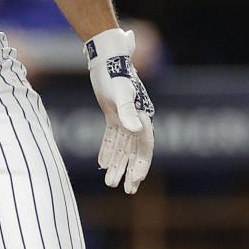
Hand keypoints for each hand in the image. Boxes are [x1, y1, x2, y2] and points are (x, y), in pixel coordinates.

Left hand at [85, 28, 154, 194]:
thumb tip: (135, 130)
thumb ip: (127, 112)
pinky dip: (108, 150)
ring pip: (122, 147)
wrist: (106, 58)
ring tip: (110, 183)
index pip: (145, 147)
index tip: (136, 181)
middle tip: (126, 190)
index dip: (141, 164)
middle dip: (131, 171)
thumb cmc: (114, 75)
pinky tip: (103, 164)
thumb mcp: (119, 94)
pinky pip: (112, 137)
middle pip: (135, 151)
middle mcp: (136, 119)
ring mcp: (125, 117)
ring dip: (117, 164)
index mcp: (142, 117)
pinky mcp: (113, 113)